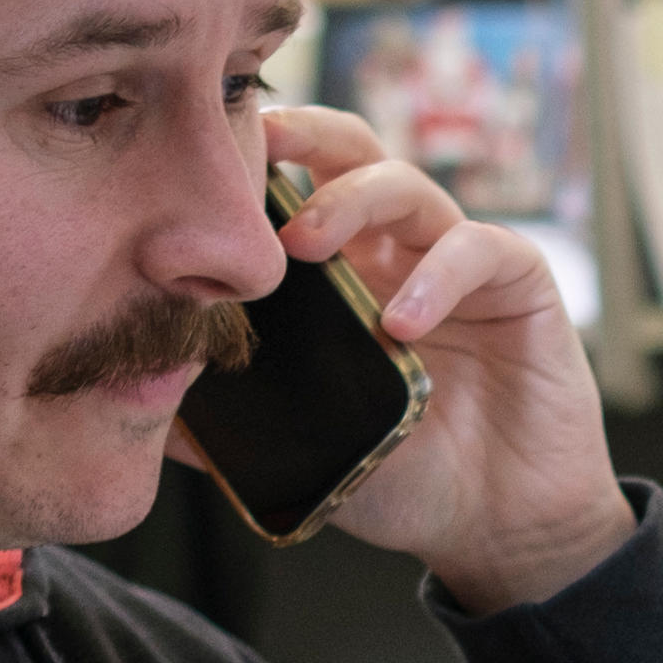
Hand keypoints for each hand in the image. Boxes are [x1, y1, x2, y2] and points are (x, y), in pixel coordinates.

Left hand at [234, 103, 637, 609]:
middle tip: (254, 149)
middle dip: (303, 135)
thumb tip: (141, 401)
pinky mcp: (520, 283)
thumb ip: (235, 421)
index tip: (199, 165)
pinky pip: (479, 249)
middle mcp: (398, 250)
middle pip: (351, 151)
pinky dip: (438, 275)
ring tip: (305, 244)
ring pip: (408, 186)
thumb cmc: (407, 480)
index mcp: (343, 273)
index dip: (256, 164)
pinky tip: (403, 320)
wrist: (500, 527)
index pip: (297, 186)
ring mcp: (459, 262)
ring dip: (351, 201)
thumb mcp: (307, 450)